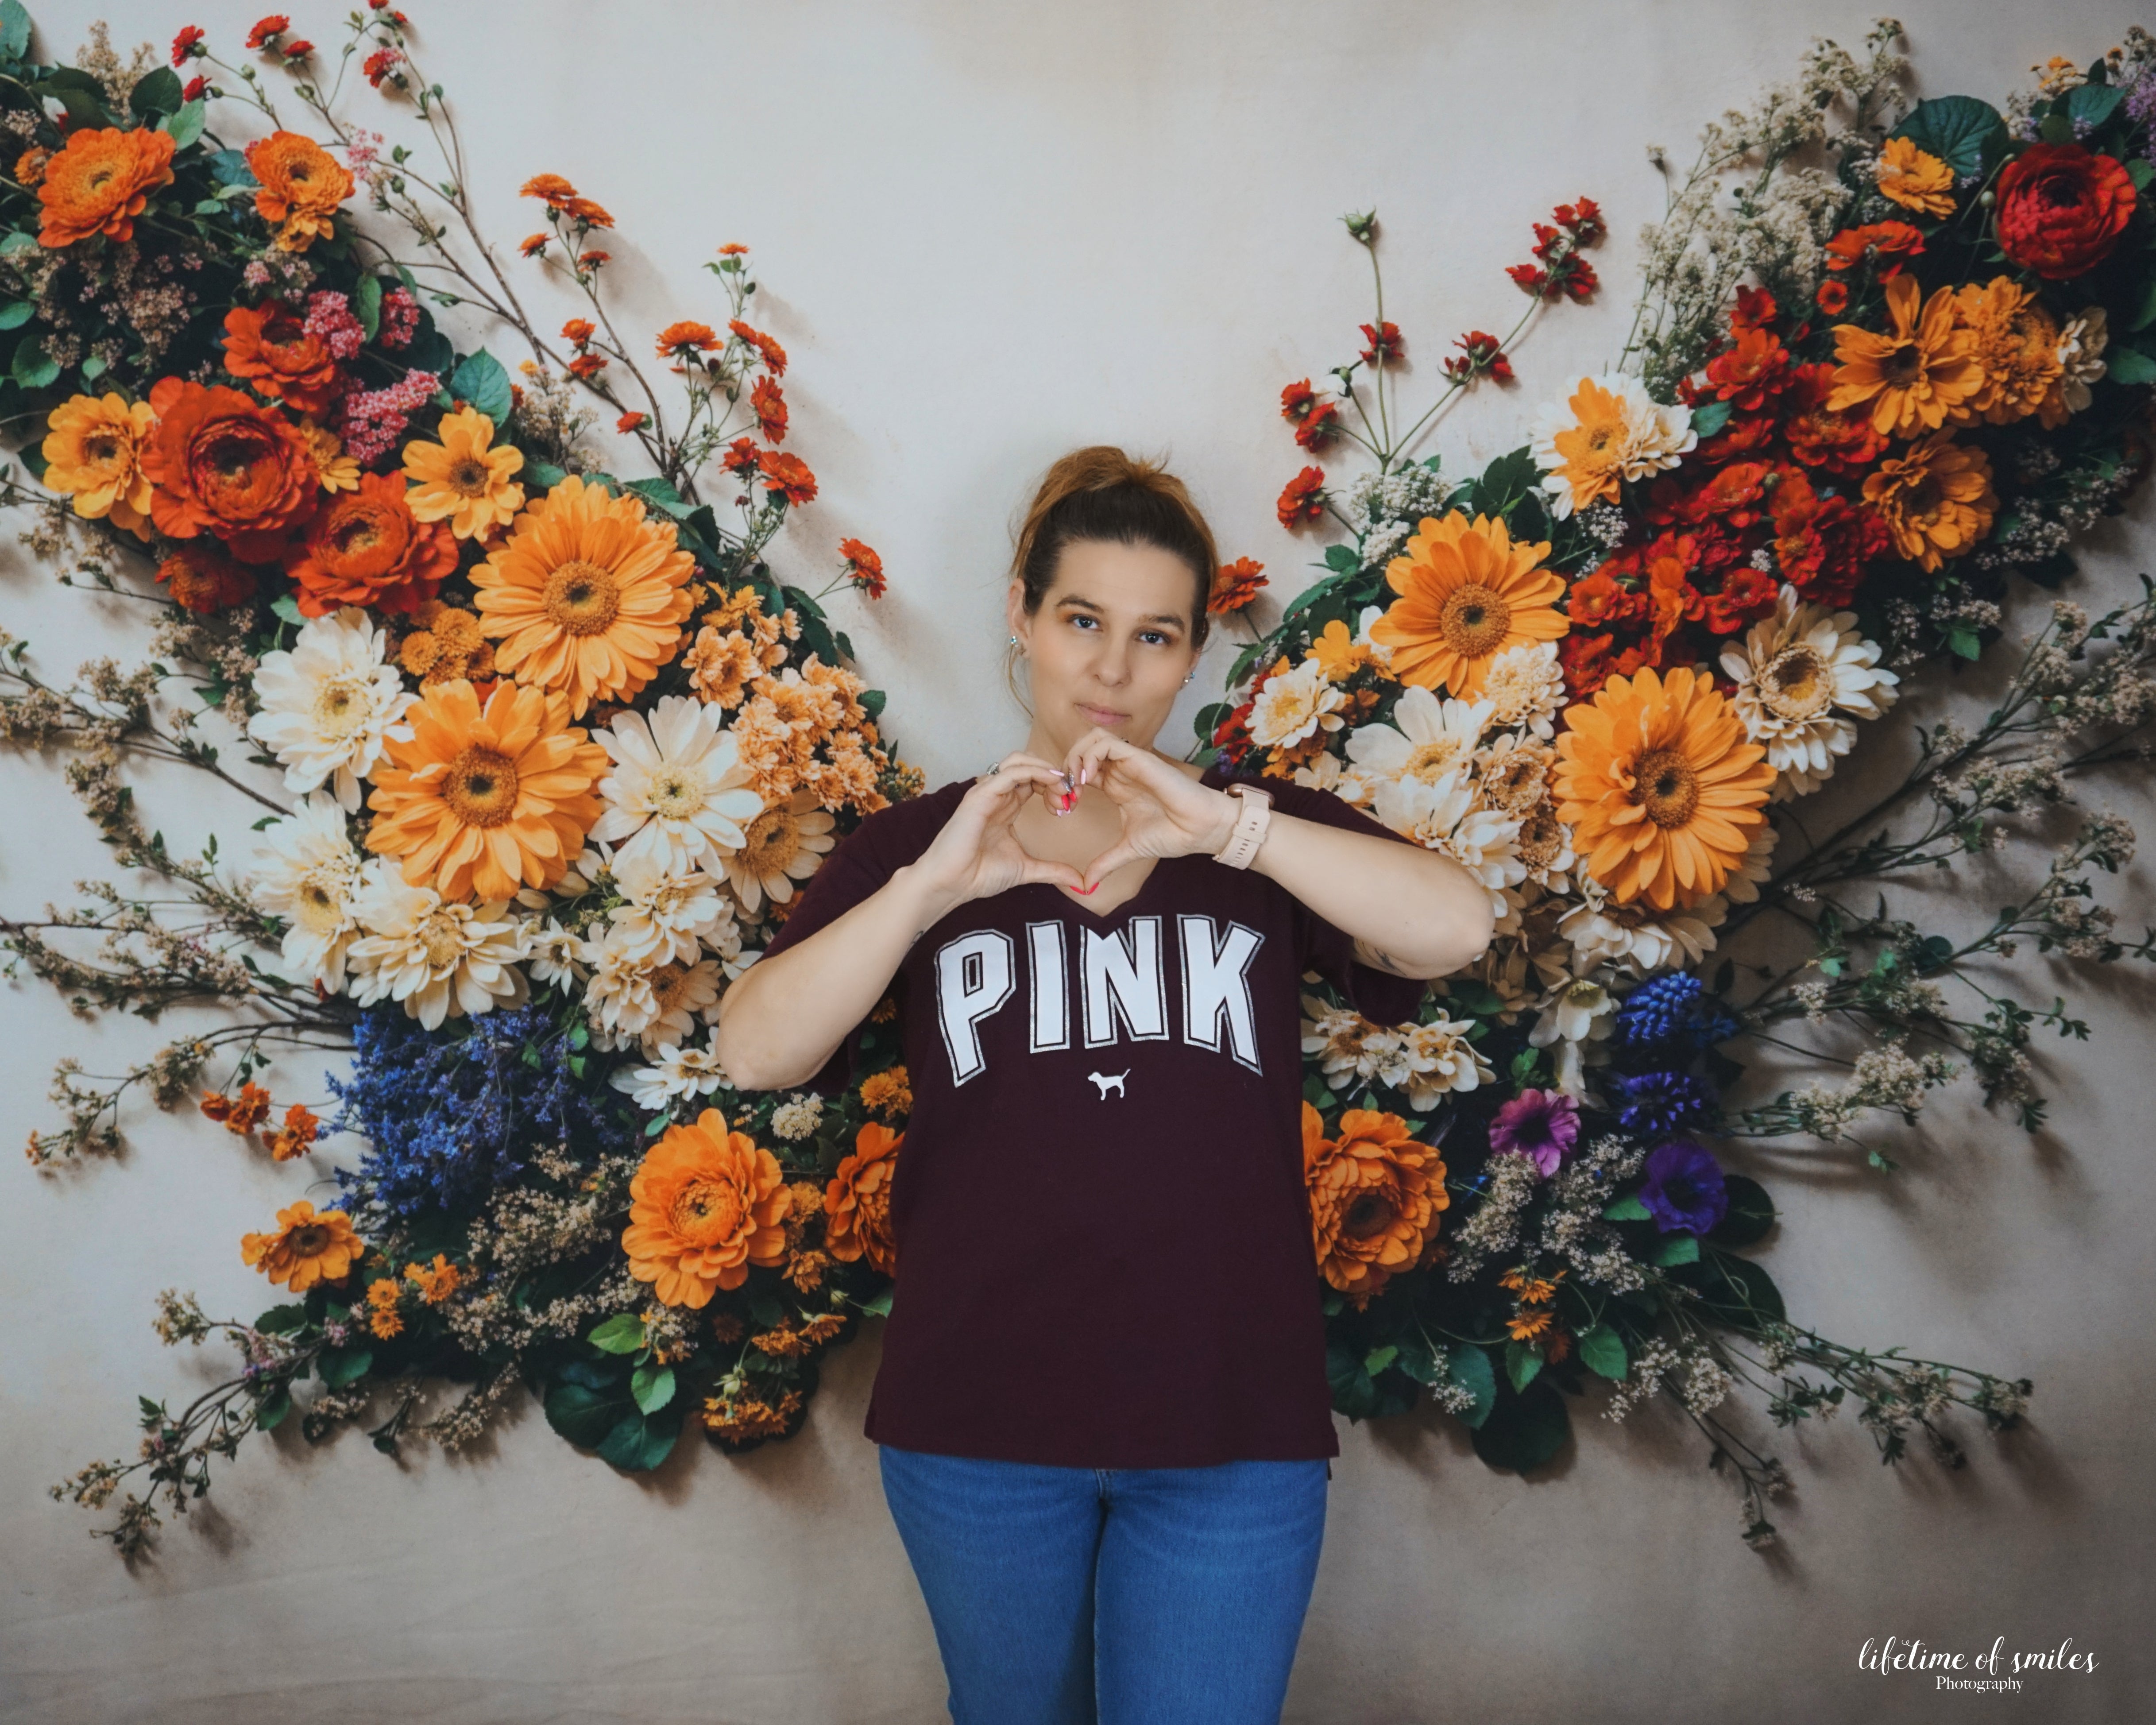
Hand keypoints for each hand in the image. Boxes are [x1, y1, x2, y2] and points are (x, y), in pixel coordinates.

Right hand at [910, 750, 1089, 908]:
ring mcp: (987, 793)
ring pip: (1019, 761)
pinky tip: (1051, 782)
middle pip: (1028, 765)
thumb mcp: (1026, 869)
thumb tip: (1079, 882)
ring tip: (1061, 786)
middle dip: (1053, 774)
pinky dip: (1034, 772)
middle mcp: (996, 796)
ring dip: (1045, 769)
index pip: (1033, 781)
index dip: (1055, 786)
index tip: (1070, 804)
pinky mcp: (980, 796)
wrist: (951, 883)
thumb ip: (1053, 870)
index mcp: (1005, 807)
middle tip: (1069, 794)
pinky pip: (1010, 772)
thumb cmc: (979, 875)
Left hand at [1060, 727, 1239, 890]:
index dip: (1065, 784)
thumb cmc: (1172, 834)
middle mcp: (1120, 770)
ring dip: (1075, 757)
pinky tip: (1087, 778)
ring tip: (1075, 783)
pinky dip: (1090, 755)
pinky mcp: (1140, 758)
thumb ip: (1106, 862)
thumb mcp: (1129, 849)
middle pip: (1081, 749)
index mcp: (1115, 786)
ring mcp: (1129, 762)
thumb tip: (1087, 885)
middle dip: (1064, 767)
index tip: (1062, 808)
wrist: (1199, 831)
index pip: (1080, 770)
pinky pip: (1106, 743)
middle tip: (1063, 794)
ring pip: (1091, 739)